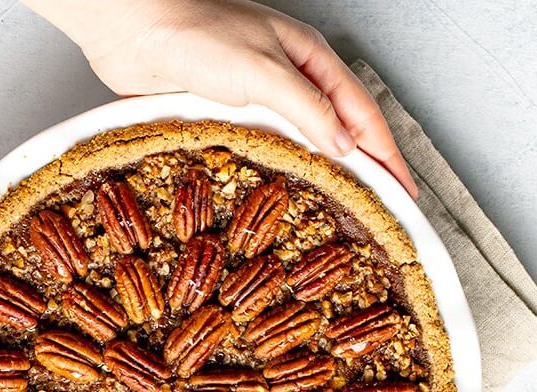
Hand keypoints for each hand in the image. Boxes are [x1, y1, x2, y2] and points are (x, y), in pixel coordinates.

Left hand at [28, 0, 416, 196]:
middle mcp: (288, 80)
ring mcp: (256, 100)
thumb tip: (344, 145)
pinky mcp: (223, 118)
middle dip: (359, 173)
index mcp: (309, 60)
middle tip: (376, 214)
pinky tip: (279, 201)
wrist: (131, 29)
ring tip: (334, 217)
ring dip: (317, 179)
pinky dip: (274, 179)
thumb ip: (305, 107)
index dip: (387, 157)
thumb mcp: (262, 70)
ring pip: (299, 148)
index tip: (404, 193)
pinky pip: (259, 154)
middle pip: (336, 134)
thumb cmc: (194, 32)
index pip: (363, 115)